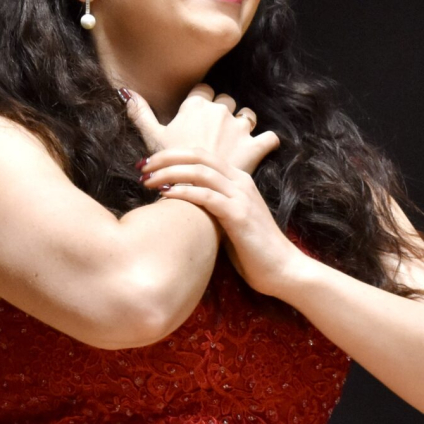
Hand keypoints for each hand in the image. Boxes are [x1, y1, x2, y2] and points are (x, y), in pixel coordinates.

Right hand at [123, 82, 278, 176]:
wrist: (190, 196)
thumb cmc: (168, 167)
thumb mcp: (151, 137)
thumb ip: (140, 112)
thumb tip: (125, 91)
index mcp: (196, 106)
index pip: (204, 91)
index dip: (201, 103)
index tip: (197, 118)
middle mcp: (220, 111)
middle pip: (226, 100)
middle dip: (222, 113)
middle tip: (214, 133)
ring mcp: (239, 128)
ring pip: (248, 114)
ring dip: (244, 123)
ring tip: (236, 139)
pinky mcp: (254, 148)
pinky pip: (269, 138)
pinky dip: (267, 142)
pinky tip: (260, 148)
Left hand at [139, 145, 308, 297]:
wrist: (283, 269)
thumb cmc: (252, 251)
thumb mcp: (229, 221)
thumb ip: (210, 207)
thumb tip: (179, 206)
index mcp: (238, 179)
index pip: (201, 155)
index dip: (172, 155)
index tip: (149, 164)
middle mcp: (240, 182)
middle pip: (198, 156)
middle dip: (166, 158)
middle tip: (141, 167)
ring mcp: (241, 197)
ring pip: (200, 171)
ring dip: (169, 173)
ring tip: (147, 180)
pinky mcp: (239, 215)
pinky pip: (206, 196)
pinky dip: (183, 192)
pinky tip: (165, 195)